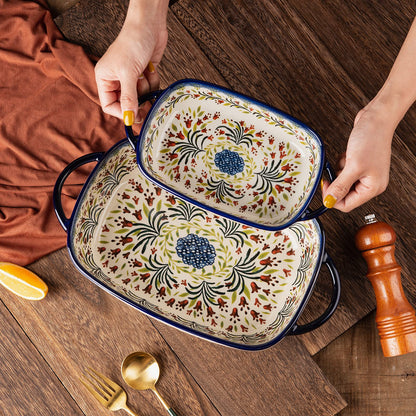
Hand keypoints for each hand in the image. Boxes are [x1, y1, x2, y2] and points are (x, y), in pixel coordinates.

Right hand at [94, 1, 168, 122]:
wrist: (149, 24)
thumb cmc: (133, 42)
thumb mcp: (128, 74)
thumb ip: (128, 98)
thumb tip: (129, 119)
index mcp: (104, 78)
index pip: (109, 105)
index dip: (122, 112)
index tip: (135, 116)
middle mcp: (116, 80)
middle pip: (126, 103)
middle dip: (138, 101)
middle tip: (147, 101)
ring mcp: (131, 78)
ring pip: (140, 97)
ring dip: (147, 89)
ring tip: (145, 74)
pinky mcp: (144, 75)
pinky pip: (150, 89)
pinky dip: (153, 82)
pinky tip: (151, 69)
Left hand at [322, 103, 393, 211]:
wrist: (376, 118)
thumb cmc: (371, 139)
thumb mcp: (353, 166)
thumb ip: (340, 186)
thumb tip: (329, 201)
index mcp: (372, 188)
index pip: (347, 205)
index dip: (333, 198)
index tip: (325, 186)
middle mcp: (370, 183)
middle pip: (344, 194)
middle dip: (337, 182)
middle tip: (334, 171)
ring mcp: (364, 173)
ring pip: (342, 181)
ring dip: (338, 171)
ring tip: (345, 160)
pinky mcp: (359, 164)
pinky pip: (343, 170)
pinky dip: (341, 163)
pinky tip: (347, 155)